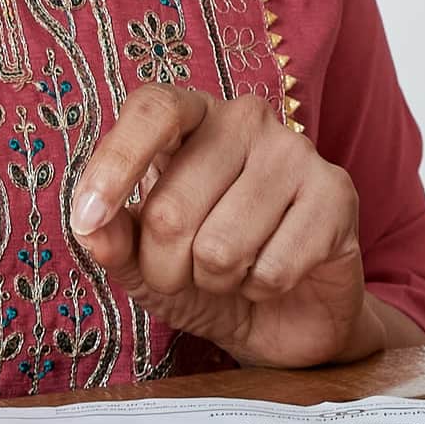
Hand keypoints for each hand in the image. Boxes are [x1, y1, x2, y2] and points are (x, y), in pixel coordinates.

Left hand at [67, 84, 367, 367]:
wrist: (289, 314)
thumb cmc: (210, 275)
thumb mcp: (146, 264)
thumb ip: (114, 240)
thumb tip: (89, 227)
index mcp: (194, 118)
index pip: (153, 109)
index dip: (115, 164)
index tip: (87, 218)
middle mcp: (247, 120)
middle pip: (170, 209)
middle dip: (166, 267)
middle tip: (188, 271)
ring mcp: (296, 152)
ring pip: (220, 247)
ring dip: (218, 282)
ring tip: (237, 271)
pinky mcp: (336, 195)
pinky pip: (271, 270)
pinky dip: (262, 291)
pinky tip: (275, 275)